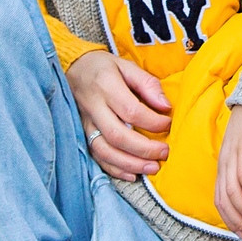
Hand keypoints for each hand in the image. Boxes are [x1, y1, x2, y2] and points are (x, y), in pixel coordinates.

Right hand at [66, 52, 172, 180]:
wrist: (72, 70)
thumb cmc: (104, 68)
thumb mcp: (126, 66)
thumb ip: (147, 84)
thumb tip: (166, 107)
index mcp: (106, 86)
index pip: (131, 110)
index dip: (153, 122)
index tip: (168, 124)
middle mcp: (93, 107)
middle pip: (117, 135)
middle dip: (144, 149)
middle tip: (165, 153)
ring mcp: (85, 124)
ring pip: (105, 151)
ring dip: (130, 164)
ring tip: (152, 168)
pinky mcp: (82, 135)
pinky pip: (96, 157)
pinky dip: (114, 169)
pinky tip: (133, 174)